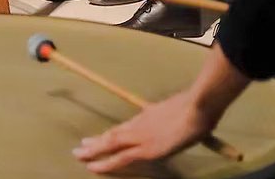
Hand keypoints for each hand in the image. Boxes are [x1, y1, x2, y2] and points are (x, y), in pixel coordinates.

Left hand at [74, 89, 223, 173]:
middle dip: (97, 141)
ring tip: (78, 154)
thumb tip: (177, 117)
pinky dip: (105, 163)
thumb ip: (172, 115)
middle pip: (113, 134)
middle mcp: (139, 125)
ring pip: (110, 144)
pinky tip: (93, 167)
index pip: (125, 127)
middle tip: (81, 145)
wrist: (196, 108)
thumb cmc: (196, 108)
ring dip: (94, 150)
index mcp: (147, 116)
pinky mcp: (145, 150)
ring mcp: (140, 137)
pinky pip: (120, 158)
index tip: (100, 136)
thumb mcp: (180, 108)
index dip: (111, 133)